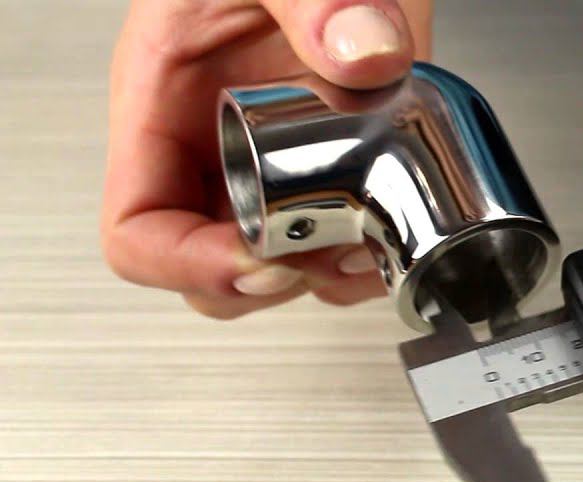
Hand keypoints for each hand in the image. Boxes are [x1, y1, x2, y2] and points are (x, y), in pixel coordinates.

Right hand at [101, 0, 432, 318]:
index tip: (261, 259)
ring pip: (274, 259)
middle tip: (324, 251)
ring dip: (323, 275)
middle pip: (205, 264)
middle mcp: (215, 141)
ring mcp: (276, 156)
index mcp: (167, 100)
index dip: (190, 265)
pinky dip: (363, 251)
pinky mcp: (337, 158)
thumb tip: (363, 51)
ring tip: (368, 247)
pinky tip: (394, 230)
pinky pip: (332, 233)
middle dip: (265, 279)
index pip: (138, 229)